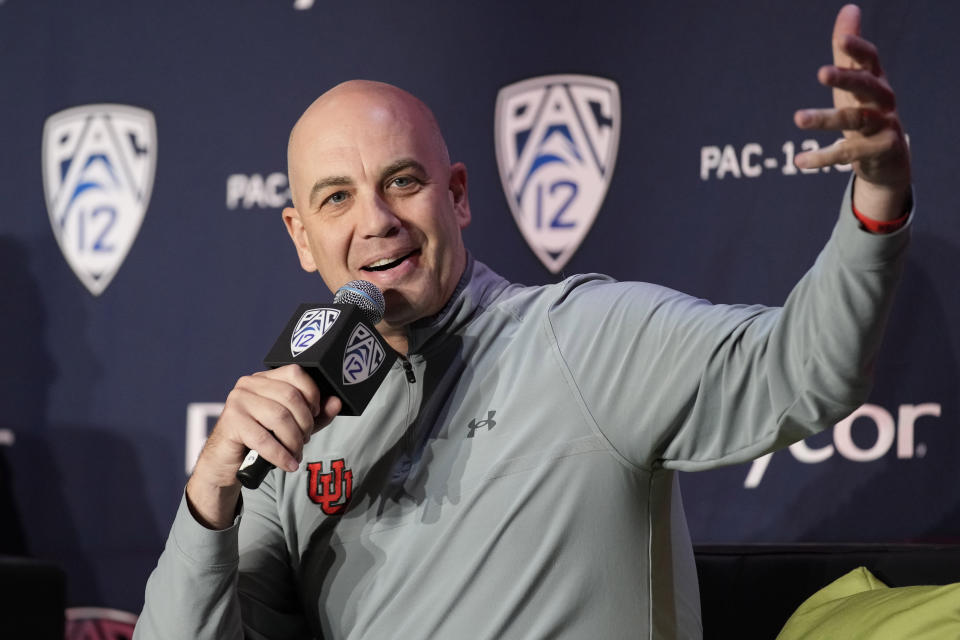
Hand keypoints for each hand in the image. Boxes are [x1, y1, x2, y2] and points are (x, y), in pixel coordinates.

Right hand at [186, 365, 340, 528]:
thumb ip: (316, 415)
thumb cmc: (261, 440)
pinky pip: (264, 439)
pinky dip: (281, 455)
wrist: (227, 462)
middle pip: (291, 397)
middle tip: (304, 440)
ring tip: (295, 453)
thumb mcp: (293, 426)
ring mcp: (237, 401)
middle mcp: (249, 384)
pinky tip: (289, 464)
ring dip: (294, 441)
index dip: (312, 394)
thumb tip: (336, 403)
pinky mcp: (231, 422)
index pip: (295, 373)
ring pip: (280, 417)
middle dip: (305, 423)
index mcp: (264, 378)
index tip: (315, 414)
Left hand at [794, 4, 910, 219]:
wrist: (888, 158)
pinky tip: (800, 161)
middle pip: (867, 86)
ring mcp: (884, 126)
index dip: (857, 48)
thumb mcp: (854, 82)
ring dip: (826, 118)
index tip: (841, 39)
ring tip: (798, 118)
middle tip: (822, 73)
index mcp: (875, 80)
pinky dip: (823, 157)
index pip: (870, 59)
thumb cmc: (865, 112)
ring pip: (855, 120)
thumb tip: (849, 9)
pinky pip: (849, 153)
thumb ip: (847, 52)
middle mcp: (882, 101)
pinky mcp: (879, 150)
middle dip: (846, 78)